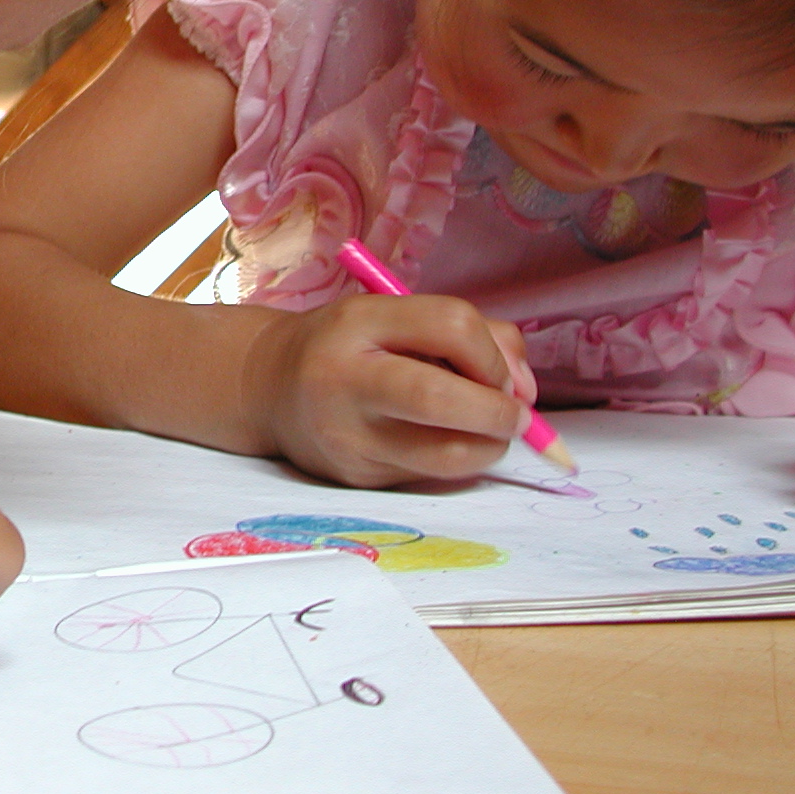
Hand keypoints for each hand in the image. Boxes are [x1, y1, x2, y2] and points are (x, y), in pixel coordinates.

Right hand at [246, 294, 531, 487]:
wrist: (268, 387)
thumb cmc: (350, 345)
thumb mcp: (396, 316)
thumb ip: (473, 335)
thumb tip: (526, 393)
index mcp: (360, 322)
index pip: (451, 326)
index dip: (494, 354)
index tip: (501, 372)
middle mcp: (346, 379)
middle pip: (441, 399)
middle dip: (500, 413)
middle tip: (516, 417)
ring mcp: (347, 436)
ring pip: (446, 456)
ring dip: (489, 447)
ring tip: (486, 432)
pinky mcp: (356, 476)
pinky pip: (428, 475)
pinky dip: (453, 461)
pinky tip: (437, 442)